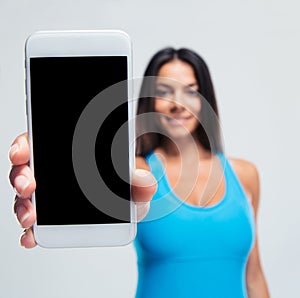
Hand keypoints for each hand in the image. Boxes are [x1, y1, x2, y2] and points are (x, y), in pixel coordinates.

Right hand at [9, 133, 155, 247]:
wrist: (128, 205)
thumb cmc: (126, 186)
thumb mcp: (135, 182)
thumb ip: (140, 182)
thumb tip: (144, 181)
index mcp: (72, 153)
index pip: (41, 141)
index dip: (25, 145)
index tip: (21, 153)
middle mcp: (56, 170)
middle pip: (27, 168)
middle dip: (21, 177)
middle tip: (28, 186)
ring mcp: (52, 193)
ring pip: (27, 195)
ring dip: (23, 205)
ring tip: (30, 217)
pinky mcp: (53, 215)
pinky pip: (36, 220)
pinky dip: (31, 229)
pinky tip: (31, 236)